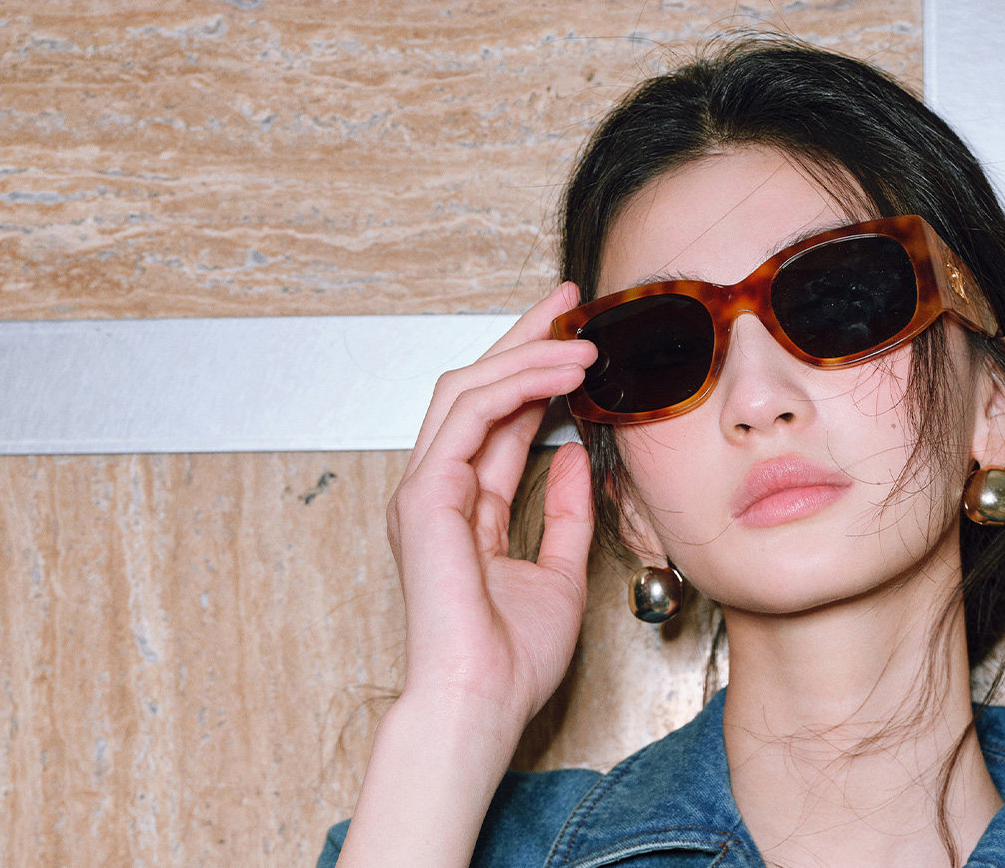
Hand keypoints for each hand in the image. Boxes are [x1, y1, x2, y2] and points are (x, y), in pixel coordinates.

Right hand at [386, 280, 596, 737]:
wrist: (481, 701)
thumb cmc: (511, 659)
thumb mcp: (559, 572)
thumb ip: (564, 514)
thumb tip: (572, 459)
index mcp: (464, 508)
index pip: (499, 419)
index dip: (535, 373)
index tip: (578, 338)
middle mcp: (439, 491)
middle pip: (477, 389)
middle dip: (522, 340)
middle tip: (568, 302)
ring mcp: (426, 490)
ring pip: (468, 389)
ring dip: (525, 354)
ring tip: (578, 336)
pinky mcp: (427, 495)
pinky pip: (470, 416)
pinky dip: (516, 385)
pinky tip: (560, 373)